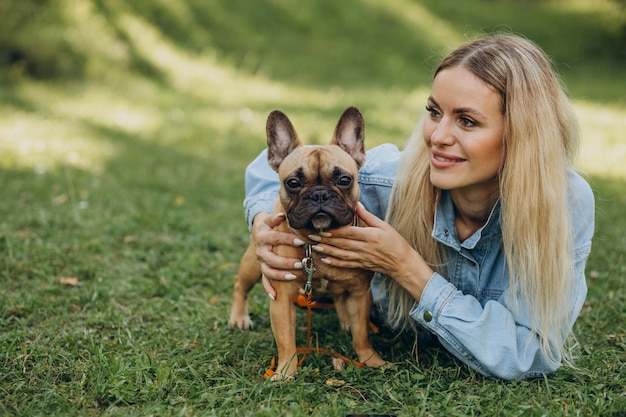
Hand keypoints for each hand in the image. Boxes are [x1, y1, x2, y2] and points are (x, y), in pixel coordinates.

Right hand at [251, 212, 304, 299]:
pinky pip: (264, 281)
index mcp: (262, 236)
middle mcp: (260, 250)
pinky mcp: (263, 268)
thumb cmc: (270, 223)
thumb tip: (282, 215)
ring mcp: (261, 261)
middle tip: (301, 263)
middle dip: (286, 262)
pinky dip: (268, 289)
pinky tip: (275, 296)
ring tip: (293, 276)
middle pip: (271, 258)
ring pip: (268, 271)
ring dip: (280, 275)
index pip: (275, 238)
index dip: (288, 240)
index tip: (302, 242)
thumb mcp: (270, 217)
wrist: (259, 230)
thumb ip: (276, 217)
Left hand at [309, 203, 432, 301]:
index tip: (322, 227)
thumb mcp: (383, 225)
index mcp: (370, 236)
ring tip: (314, 246)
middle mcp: (364, 248)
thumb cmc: (395, 243)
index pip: (348, 232)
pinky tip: (325, 259)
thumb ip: (367, 216)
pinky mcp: (361, 265)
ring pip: (341, 254)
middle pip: (341, 243)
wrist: (403, 263)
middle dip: (325, 239)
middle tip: (311, 235)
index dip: (334, 231)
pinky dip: (335, 262)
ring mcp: (362, 258)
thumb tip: (356, 204)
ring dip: (327, 250)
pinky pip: (346, 264)